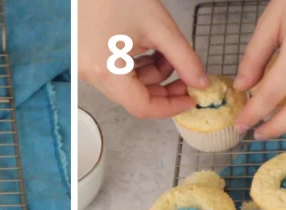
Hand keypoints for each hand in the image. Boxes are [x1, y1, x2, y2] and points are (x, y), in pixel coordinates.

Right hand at [78, 0, 210, 118]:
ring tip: (167, 53)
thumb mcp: (160, 27)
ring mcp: (85, 68)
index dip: (170, 106)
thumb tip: (201, 82)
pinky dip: (135, 68)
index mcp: (107, 71)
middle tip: (185, 77)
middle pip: (133, 98)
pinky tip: (149, 50)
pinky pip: (114, 74)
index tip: (190, 98)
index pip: (142, 107)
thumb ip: (185, 58)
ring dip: (151, 76)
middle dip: (163, 89)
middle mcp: (91, 75)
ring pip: (126, 86)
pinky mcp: (85, 59)